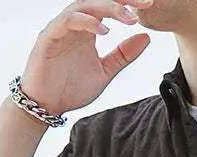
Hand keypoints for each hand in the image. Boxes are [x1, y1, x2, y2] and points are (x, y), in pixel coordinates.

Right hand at [20, 0, 154, 116]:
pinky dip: (87, 23)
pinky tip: (105, 31)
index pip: (109, 7)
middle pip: (99, 0)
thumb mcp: (105, 72)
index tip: (150, 5)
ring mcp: (61, 28)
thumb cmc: (71, 89)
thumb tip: (146, 37)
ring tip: (129, 17)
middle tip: (145, 3)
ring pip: (85, 6)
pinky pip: (68, 21)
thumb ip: (123, 55)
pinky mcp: (49, 36)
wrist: (46, 106)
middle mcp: (75, 24)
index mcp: (88, 29)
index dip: (129, 3)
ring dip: (108, 8)